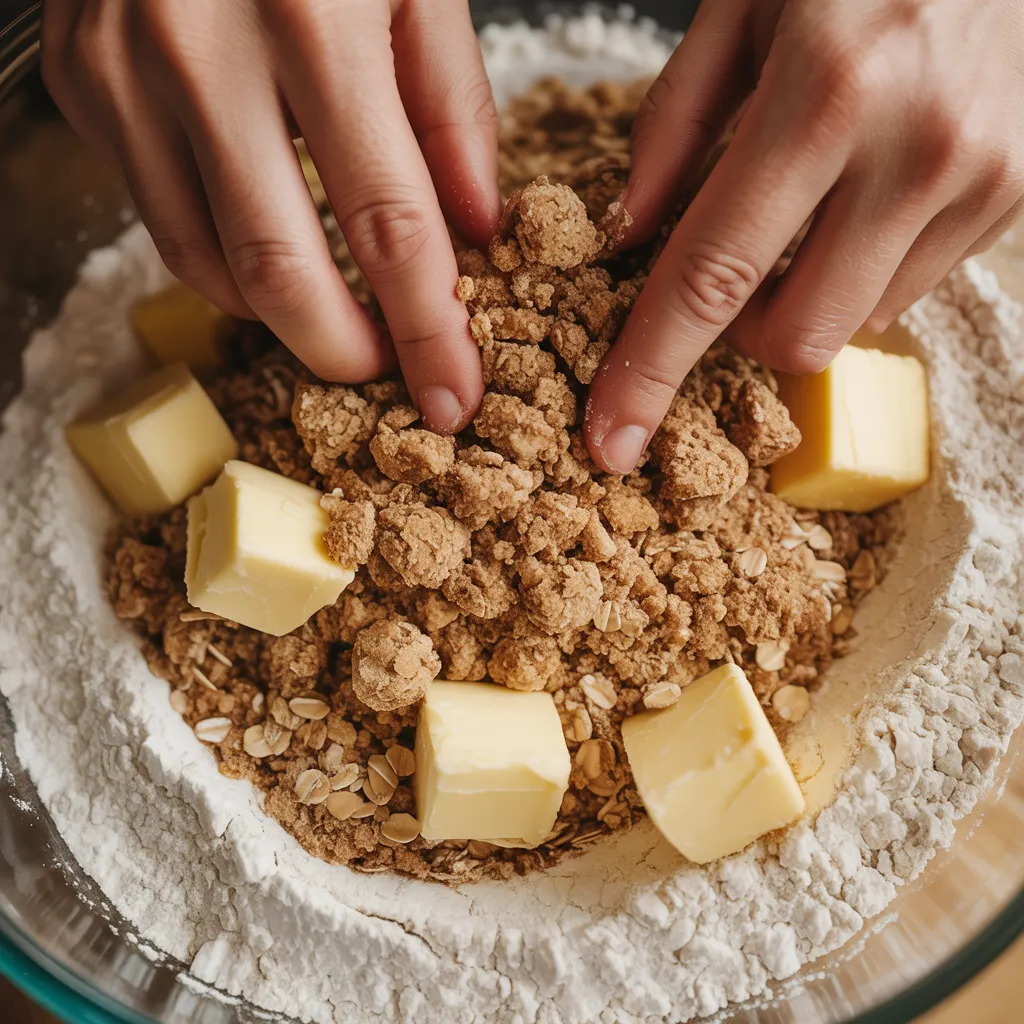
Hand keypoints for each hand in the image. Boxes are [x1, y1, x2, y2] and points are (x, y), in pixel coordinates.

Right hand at [42, 0, 499, 432]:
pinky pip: (162, 220)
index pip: (389, 223)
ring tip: (341, 319)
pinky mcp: (81, 82)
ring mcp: (123, 69)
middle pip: (282, 271)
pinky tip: (272, 254)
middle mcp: (199, 50)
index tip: (453, 394)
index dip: (428, 329)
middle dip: (346, 351)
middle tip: (390, 373)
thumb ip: (451, 104)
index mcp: (310, 15)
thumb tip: (475, 227)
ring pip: (209, 264)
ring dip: (286, 317)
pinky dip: (226, 264)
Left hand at [585, 0, 1023, 473]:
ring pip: (854, 324)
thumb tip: (623, 232)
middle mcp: (914, 150)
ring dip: (804, 298)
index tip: (610, 440)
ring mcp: (979, 179)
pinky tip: (862, 199)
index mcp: (825, 92)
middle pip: (795, 336)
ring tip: (808, 208)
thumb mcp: (744, 1)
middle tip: (730, 271)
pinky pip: (908, 290)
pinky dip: (860, 273)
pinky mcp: (1015, 195)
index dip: (650, 371)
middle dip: (741, 332)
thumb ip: (673, 124)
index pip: (712, 275)